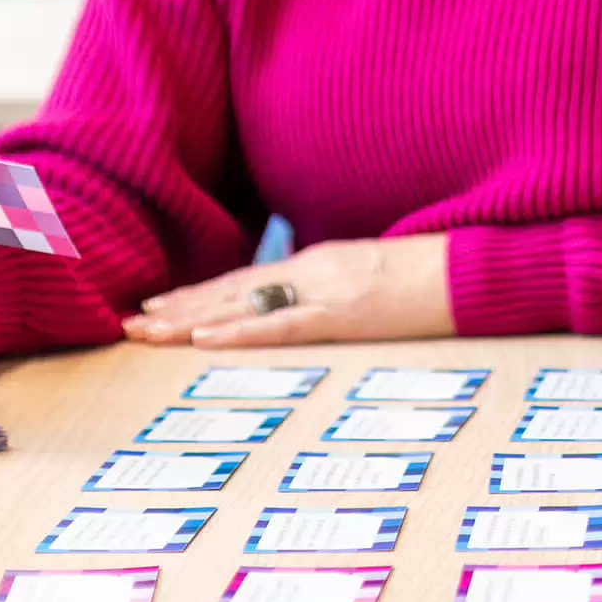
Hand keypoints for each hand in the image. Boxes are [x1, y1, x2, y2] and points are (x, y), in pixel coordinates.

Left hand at [120, 236, 453, 347]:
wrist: (472, 269)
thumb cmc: (433, 275)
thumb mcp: (376, 276)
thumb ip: (339, 288)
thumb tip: (310, 308)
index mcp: (320, 262)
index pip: (246, 279)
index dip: (198, 292)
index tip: (157, 303)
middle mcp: (313, 271)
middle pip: (232, 289)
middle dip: (178, 307)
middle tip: (129, 322)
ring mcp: (325, 291)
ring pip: (243, 304)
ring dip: (189, 319)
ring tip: (145, 332)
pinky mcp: (343, 315)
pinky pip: (282, 326)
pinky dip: (239, 331)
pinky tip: (203, 338)